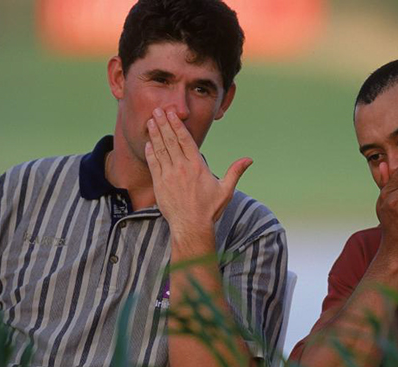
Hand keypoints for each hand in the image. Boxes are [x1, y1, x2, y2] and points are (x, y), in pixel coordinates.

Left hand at [145, 108, 251, 234]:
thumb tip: (249, 159)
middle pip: (171, 140)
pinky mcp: (159, 184)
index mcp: (197, 166)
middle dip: (163, 124)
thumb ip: (235, 172)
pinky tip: (148, 143)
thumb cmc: (209, 209)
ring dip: (154, 134)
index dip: (177, 125)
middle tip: (157, 110)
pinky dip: (150, 152)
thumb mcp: (226, 190)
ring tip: (150, 121)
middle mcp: (182, 168)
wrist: (192, 226)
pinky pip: (153, 164)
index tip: (171, 114)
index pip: (185, 140)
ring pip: (160, 149)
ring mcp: (169, 176)